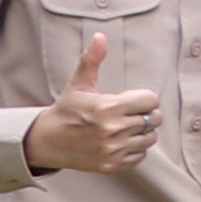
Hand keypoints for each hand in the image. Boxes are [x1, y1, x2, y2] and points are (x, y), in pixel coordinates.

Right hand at [25, 28, 158, 178]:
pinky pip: (140, 155)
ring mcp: (113, 149)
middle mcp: (112, 130)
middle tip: (128, 114)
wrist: (47, 141)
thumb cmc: (67, 110)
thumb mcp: (79, 84)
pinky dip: (134, 149)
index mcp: (107, 107)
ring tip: (124, 127)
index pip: (151, 100)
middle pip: (154, 119)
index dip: (143, 99)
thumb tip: (100, 36)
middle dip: (144, 114)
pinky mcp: (112, 165)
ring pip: (150, 138)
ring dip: (141, 132)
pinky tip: (119, 142)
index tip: (130, 100)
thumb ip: (92, 60)